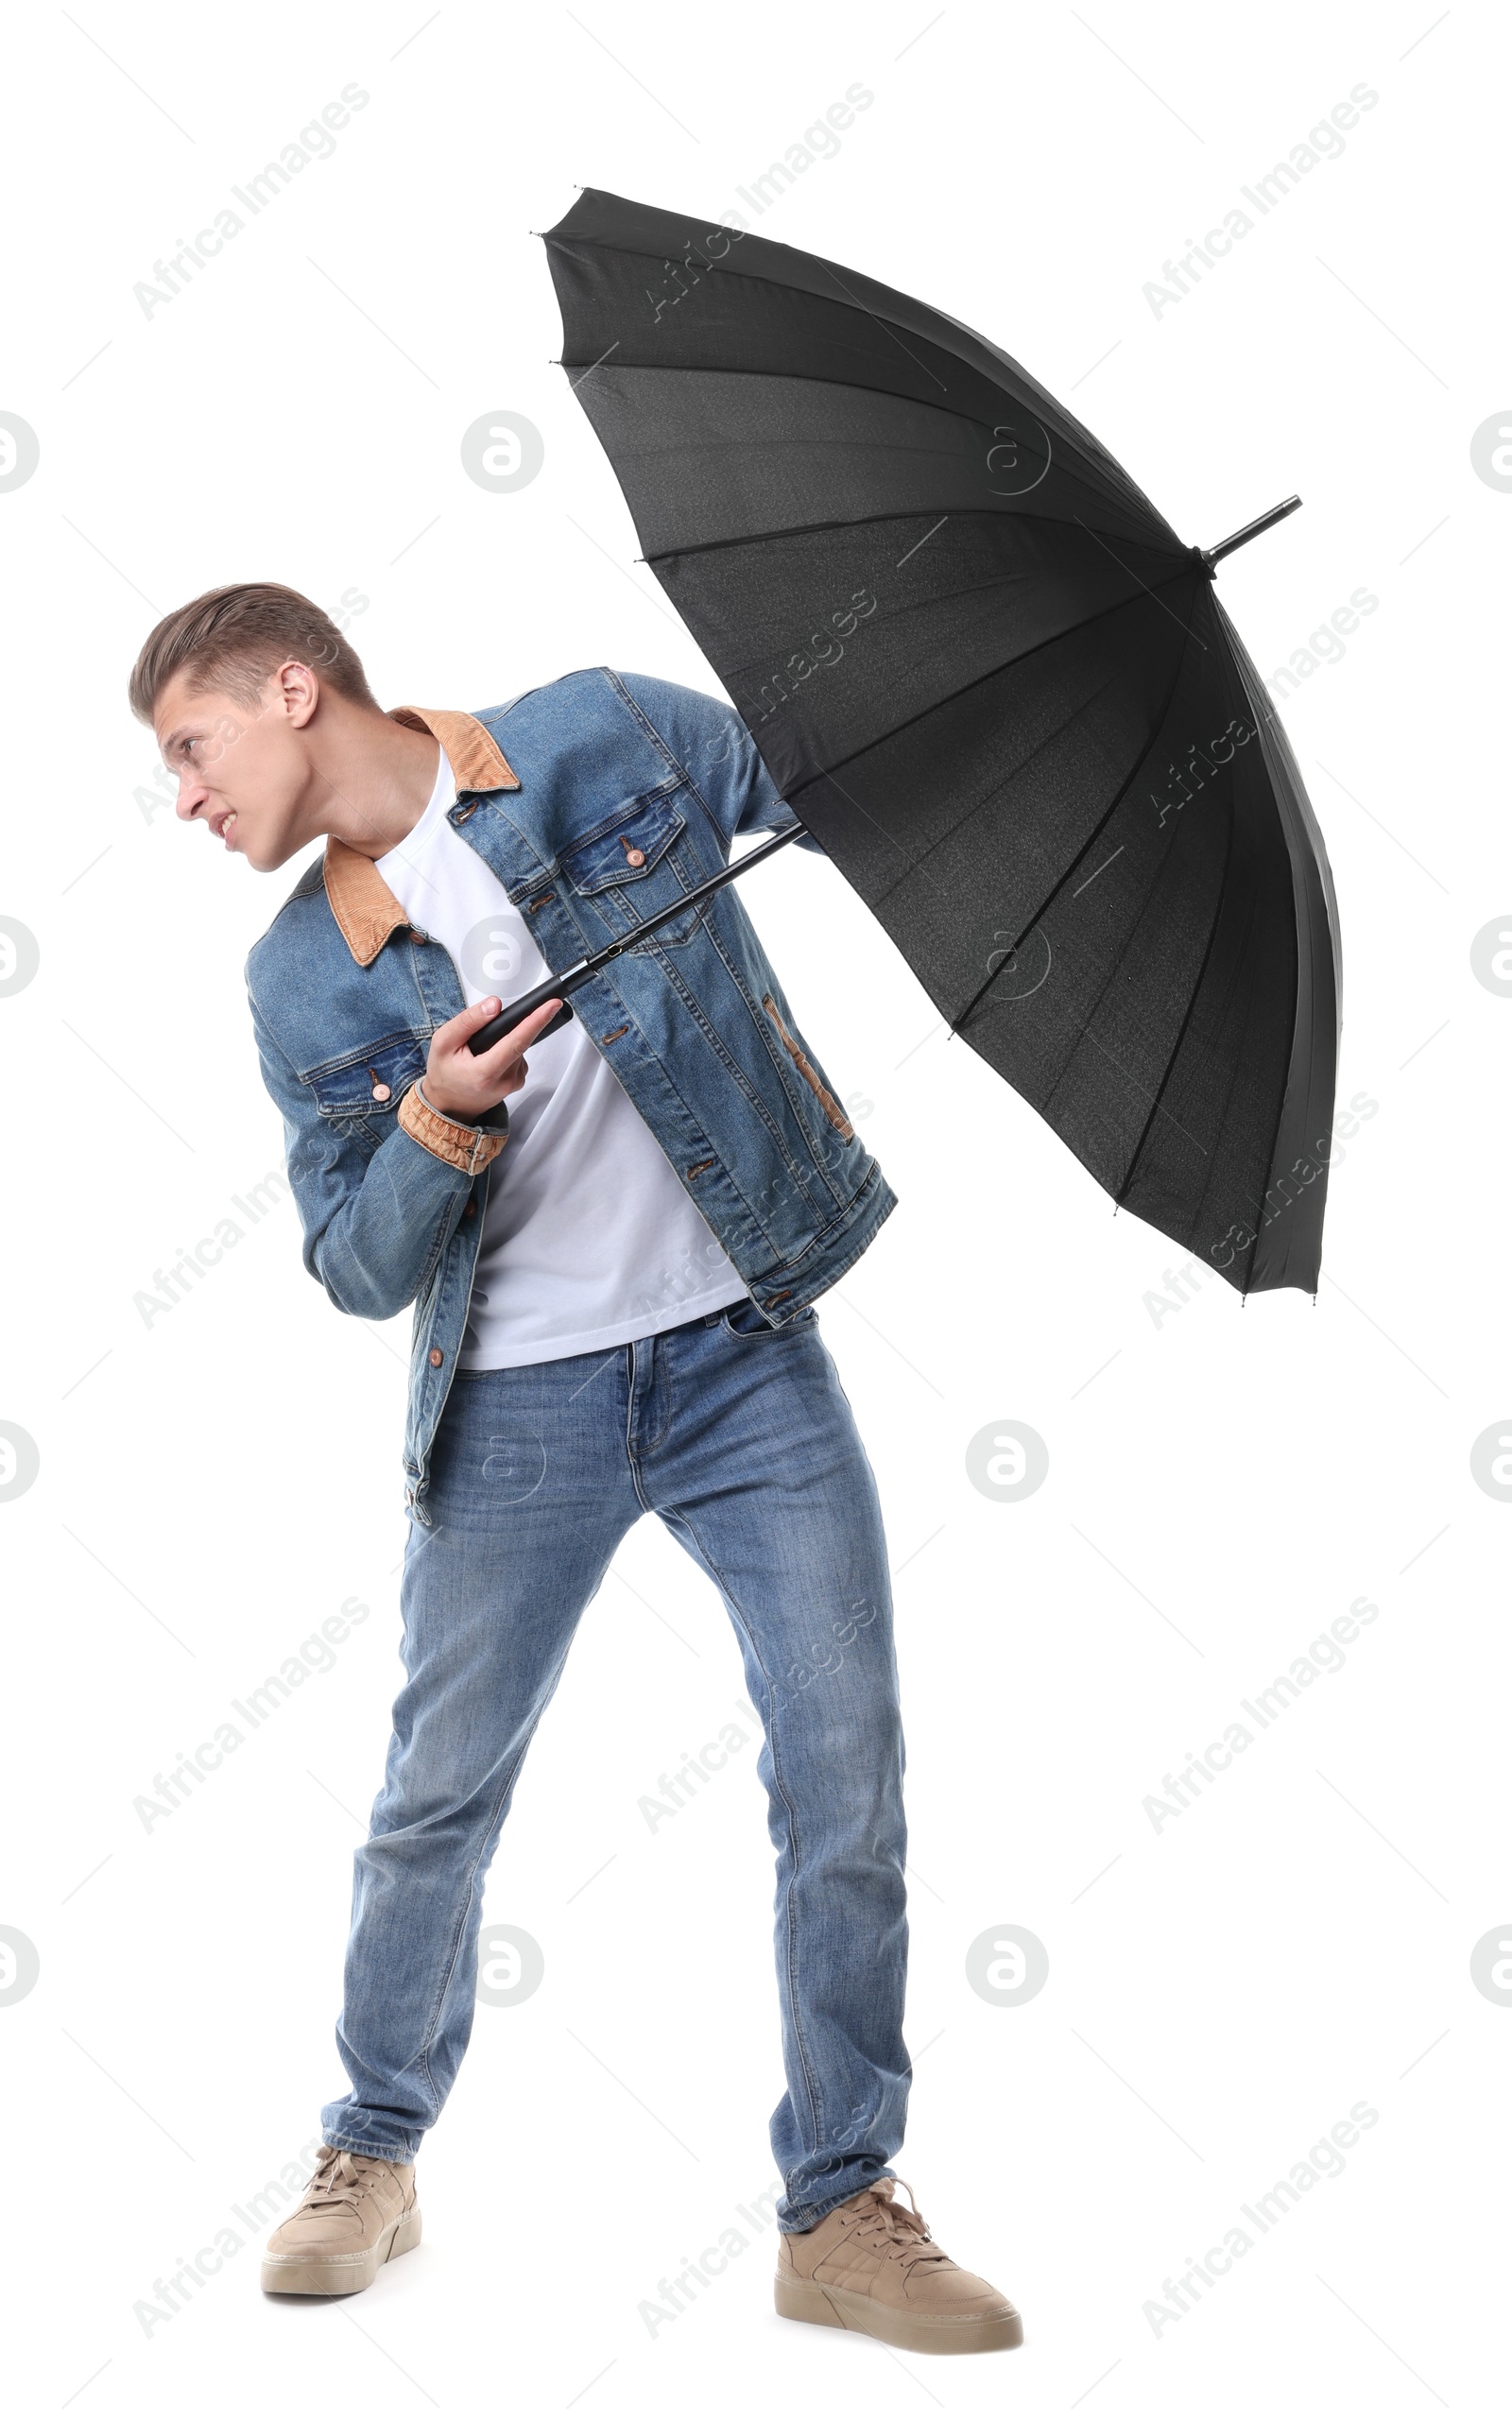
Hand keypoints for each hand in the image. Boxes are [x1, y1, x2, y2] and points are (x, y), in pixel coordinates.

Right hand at [421, 995, 561, 1122]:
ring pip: (520, 1047)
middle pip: (520, 1041)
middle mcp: (505, 1081)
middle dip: (510, 1027)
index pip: (517, 1042)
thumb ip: (468, 1021)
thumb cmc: (444, 1073)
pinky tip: (490, 1056)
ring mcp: (514, 1083)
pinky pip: (519, 1055)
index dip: (536, 1021)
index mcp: (485, 1073)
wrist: (449, 1104)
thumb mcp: (443, 1042)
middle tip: (484, 1035)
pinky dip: (507, 1049)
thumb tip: (495, 1005)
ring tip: (481, 1050)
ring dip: (505, 1039)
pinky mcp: (518, 1082)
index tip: (552, 1005)